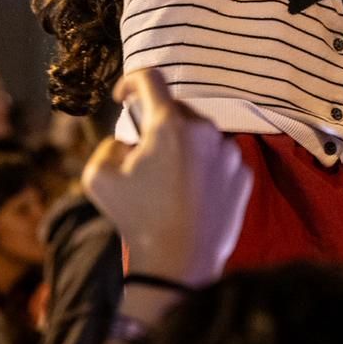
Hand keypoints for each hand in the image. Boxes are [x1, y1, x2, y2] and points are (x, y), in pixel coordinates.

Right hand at [82, 69, 252, 287]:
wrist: (179, 264)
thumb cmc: (136, 220)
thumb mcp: (99, 177)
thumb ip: (109, 144)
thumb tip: (128, 141)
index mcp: (168, 125)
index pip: (149, 79)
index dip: (130, 81)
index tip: (123, 96)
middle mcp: (204, 130)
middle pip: (175, 111)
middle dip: (156, 126)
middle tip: (144, 157)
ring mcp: (229, 152)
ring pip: (199, 135)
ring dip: (183, 147)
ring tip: (169, 184)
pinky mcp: (243, 175)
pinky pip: (219, 159)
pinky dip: (204, 168)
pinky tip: (190, 195)